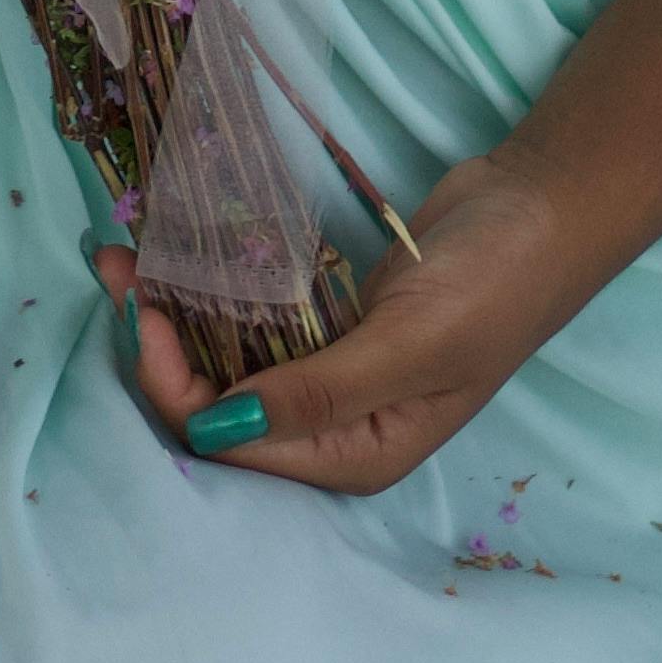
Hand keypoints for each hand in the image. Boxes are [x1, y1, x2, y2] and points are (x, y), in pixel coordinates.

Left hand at [97, 153, 593, 496]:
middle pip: (218, 403)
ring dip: (176, 311)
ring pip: (228, 355)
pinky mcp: (332, 318)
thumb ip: (315, 392)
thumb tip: (215, 426)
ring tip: (128, 252)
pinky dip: (214, 288)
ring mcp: (332, 368)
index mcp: (356, 455)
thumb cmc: (494, 287)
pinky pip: (254, 316)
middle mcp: (334, 426)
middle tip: (117, 267)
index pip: (233, 443)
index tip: (140, 309)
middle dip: (158, 345)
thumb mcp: (410, 346)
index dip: (173, 386)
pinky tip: (179, 251)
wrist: (544, 207)